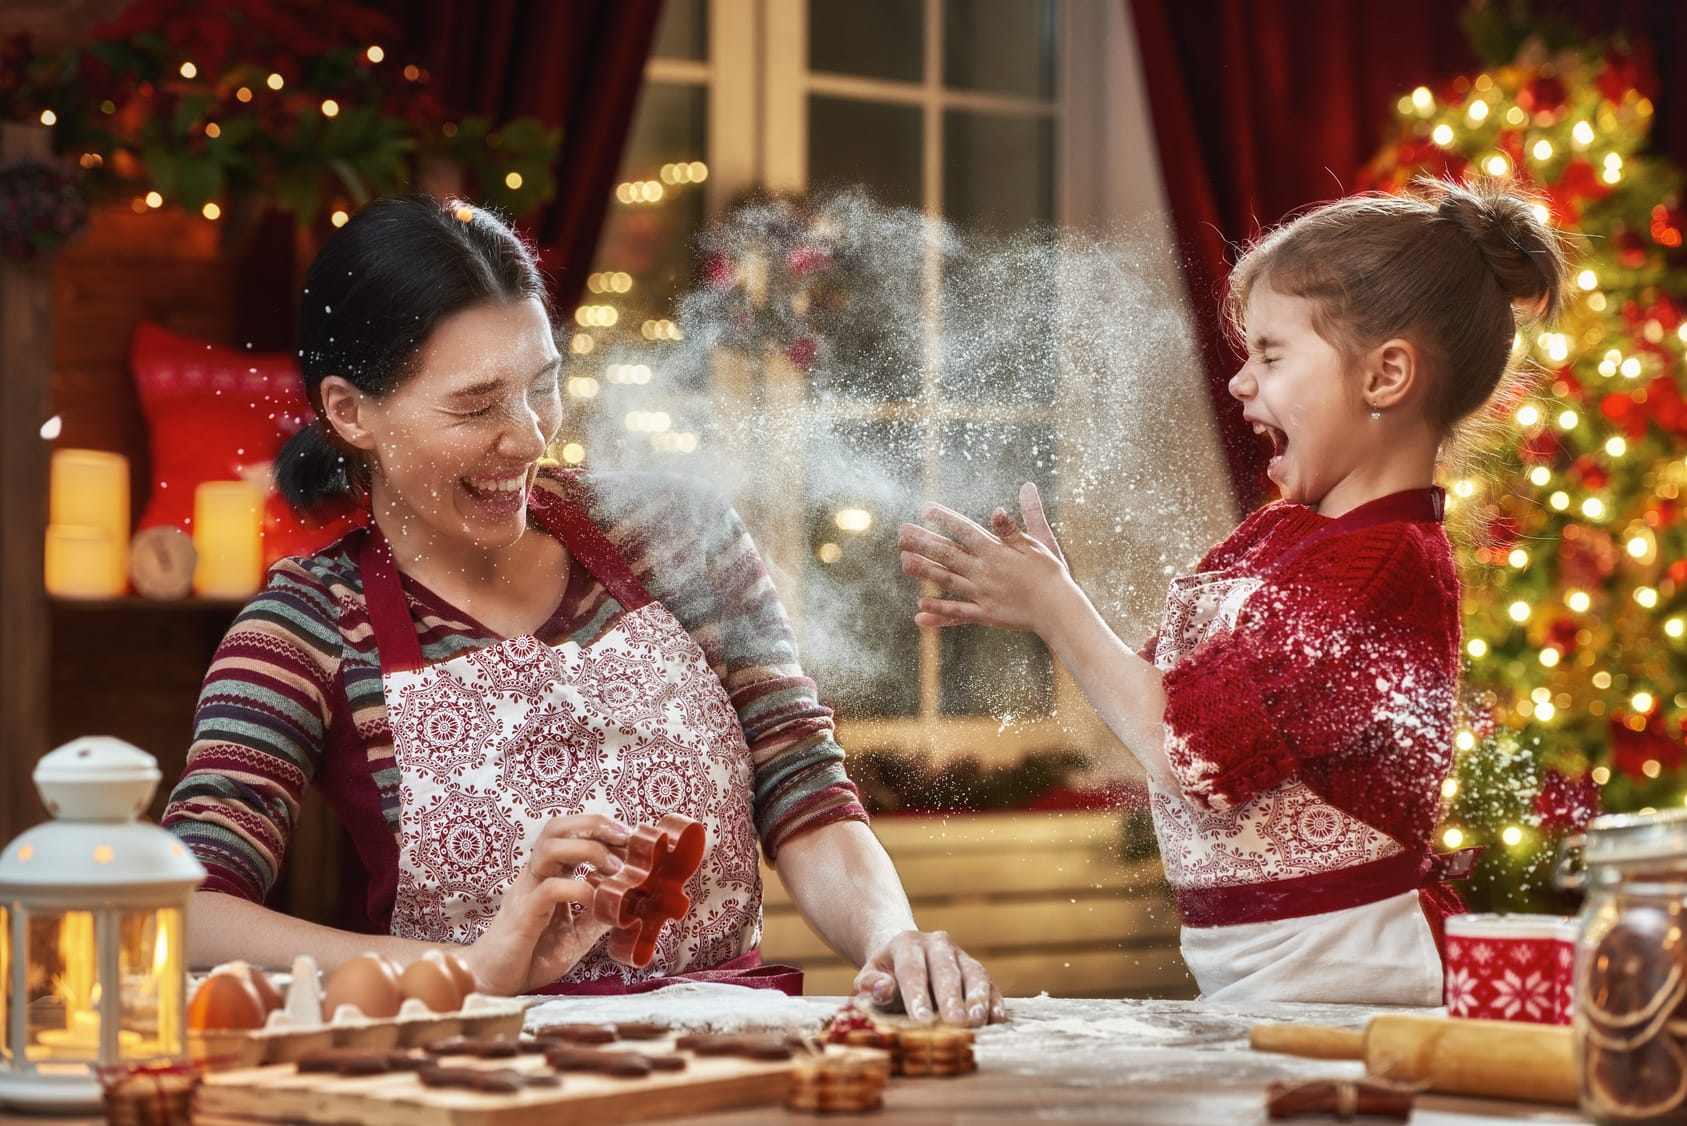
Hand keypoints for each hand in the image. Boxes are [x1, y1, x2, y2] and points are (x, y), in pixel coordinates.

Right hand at [458, 813, 630, 994]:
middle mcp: (535, 875)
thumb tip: (630, 902)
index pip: (569, 833)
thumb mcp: (577, 933)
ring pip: (550, 847)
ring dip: (589, 850)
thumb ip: (599, 915)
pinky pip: (550, 888)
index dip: (600, 829)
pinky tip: (597, 902)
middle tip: (625, 841)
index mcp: (548, 874)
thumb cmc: (532, 955)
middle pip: (556, 827)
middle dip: (594, 825)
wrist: (493, 983)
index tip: (631, 839)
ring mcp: (526, 891)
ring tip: (615, 868)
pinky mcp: (523, 913)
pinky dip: (579, 889)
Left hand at [854, 928, 1004, 1026]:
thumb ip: (871, 983)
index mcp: (908, 944)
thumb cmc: (887, 974)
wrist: (907, 953)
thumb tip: (883, 989)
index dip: (918, 996)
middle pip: (945, 971)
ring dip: (976, 998)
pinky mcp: (976, 968)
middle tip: (955, 1023)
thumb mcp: (870, 975)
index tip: (921, 1020)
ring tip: (977, 1020)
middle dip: (951, 999)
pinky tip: (997, 1017)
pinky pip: (989, 982)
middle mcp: (938, 944)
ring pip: (972, 973)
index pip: (913, 971)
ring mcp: (960, 954)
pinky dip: (994, 999)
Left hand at [897, 482, 1069, 631]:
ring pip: (947, 580)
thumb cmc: (1052, 573)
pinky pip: (958, 612)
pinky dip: (939, 611)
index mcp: (996, 551)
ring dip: (924, 571)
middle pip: (948, 554)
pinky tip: (920, 608)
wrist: (1059, 609)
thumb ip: (1016, 526)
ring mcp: (982, 594)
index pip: (965, 530)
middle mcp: (984, 571)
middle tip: (902, 533)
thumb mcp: (1038, 543)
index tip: (926, 508)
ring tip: (903, 561)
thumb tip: (999, 507)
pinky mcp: (985, 614)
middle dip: (924, 542)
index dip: (945, 518)